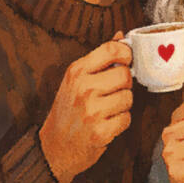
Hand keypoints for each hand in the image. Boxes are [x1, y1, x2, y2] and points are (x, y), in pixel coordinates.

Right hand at [39, 39, 132, 182]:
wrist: (54, 146)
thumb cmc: (68, 110)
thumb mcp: (76, 79)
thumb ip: (99, 58)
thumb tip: (120, 36)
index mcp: (76, 71)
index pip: (111, 50)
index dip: (126, 53)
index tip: (127, 60)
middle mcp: (83, 88)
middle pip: (125, 75)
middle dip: (124, 84)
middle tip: (112, 92)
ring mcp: (91, 111)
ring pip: (128, 98)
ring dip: (123, 105)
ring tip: (107, 110)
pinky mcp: (100, 132)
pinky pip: (126, 119)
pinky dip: (120, 123)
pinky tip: (107, 124)